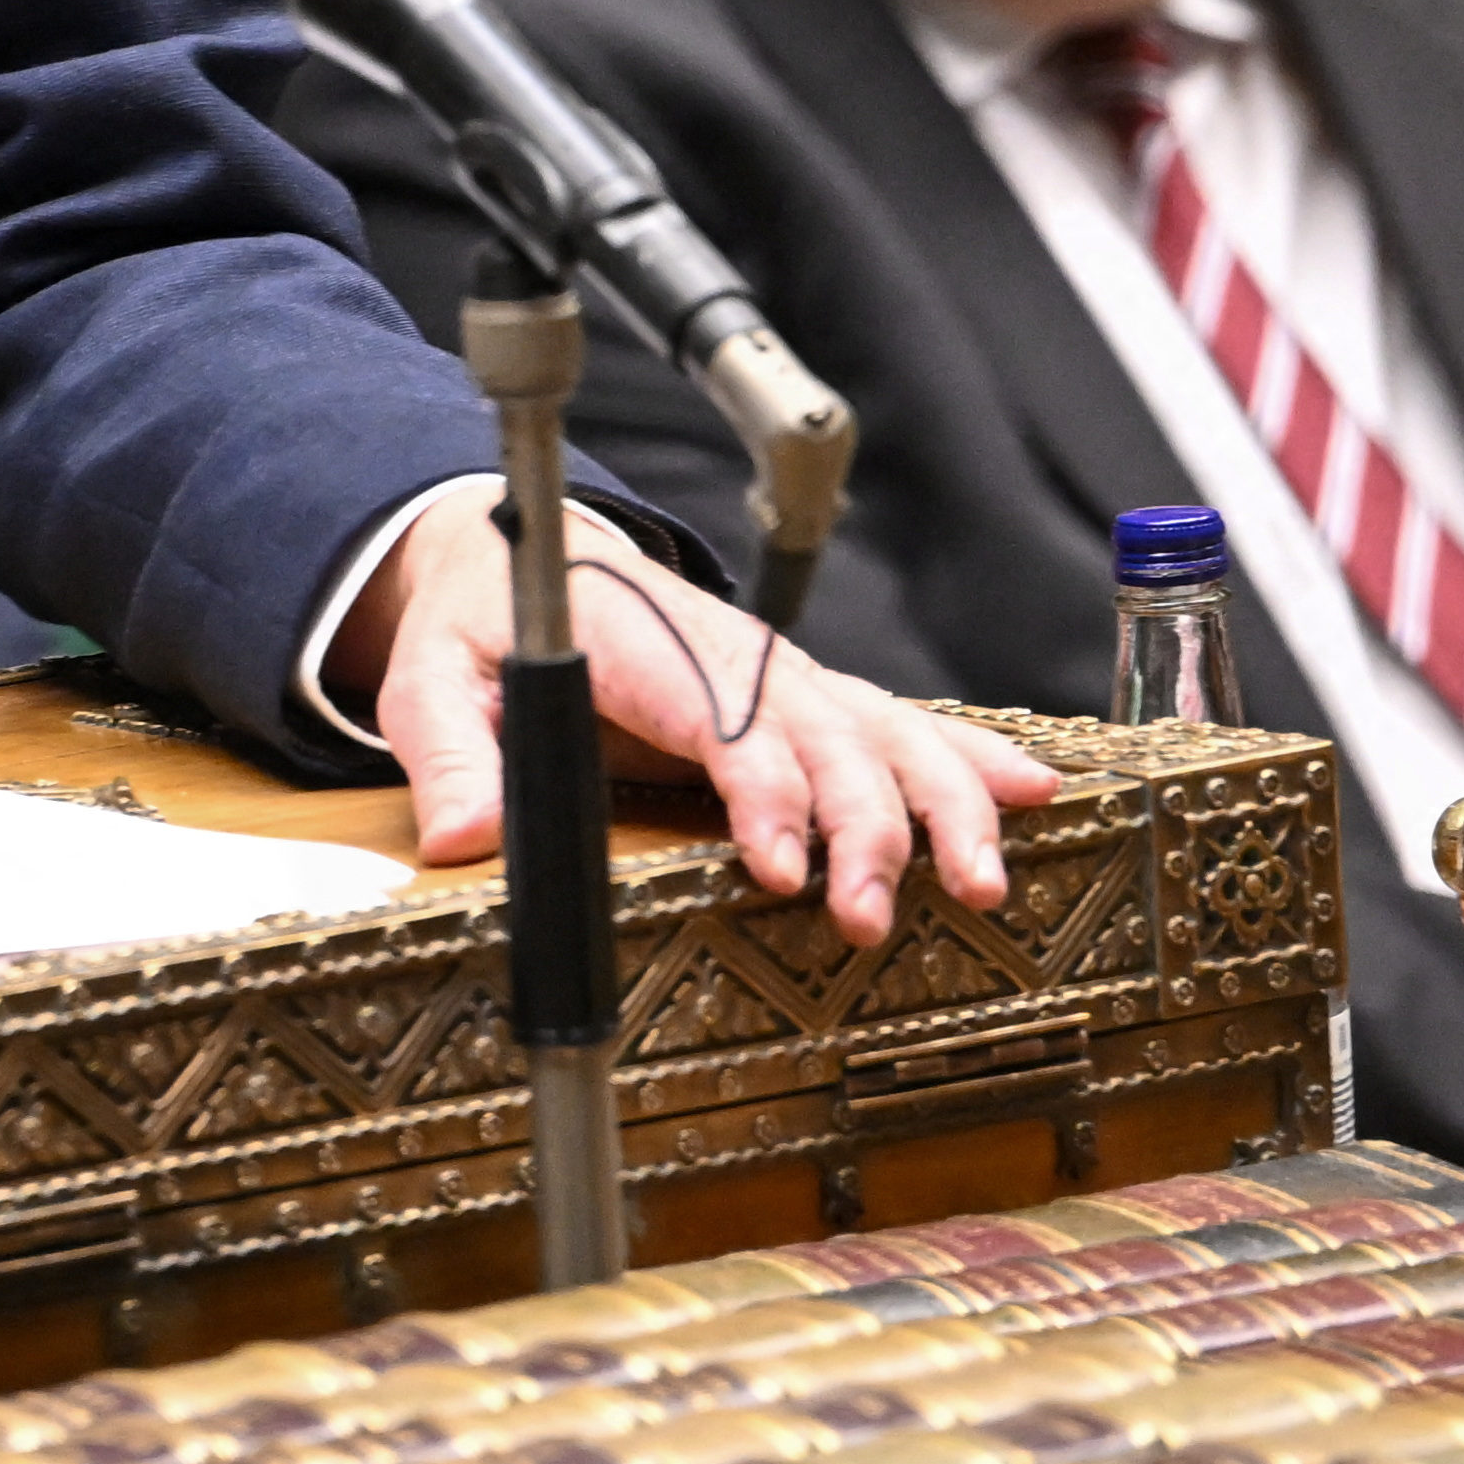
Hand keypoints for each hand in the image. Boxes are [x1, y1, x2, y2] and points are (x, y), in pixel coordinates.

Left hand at [334, 480, 1050, 944]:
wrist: (519, 548)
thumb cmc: (479, 616)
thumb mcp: (431, 672)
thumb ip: (444, 750)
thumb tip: (464, 836)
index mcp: (639, 641)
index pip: (717, 716)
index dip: (761, 790)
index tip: (781, 866)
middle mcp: (727, 653)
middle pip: (819, 732)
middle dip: (862, 824)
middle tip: (871, 915)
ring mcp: (776, 673)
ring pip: (879, 728)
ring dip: (939, 803)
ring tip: (979, 883)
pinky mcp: (801, 697)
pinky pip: (896, 722)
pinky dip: (965, 756)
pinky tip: (1032, 792)